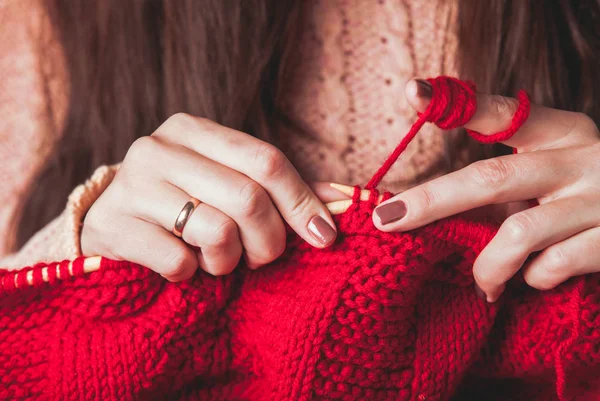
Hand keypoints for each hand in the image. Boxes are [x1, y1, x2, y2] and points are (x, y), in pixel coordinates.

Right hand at [81, 113, 336, 280]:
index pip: (267, 161)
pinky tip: (182, 266)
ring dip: (229, 261)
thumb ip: (281, 189)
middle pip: (248, 198)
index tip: (325, 237)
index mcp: (193, 130)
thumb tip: (346, 199)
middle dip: (269, 242)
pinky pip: (179, 262)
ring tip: (216, 259)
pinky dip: (192, 274)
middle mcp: (158, 148)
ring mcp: (130, 186)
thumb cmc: (182, 205)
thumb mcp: (227, 185)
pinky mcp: (112, 226)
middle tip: (263, 258)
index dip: (302, 202)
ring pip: (217, 231)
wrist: (111, 225)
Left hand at [373, 79, 599, 301]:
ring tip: (482, 283)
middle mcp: (580, 158)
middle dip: (431, 202)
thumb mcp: (548, 174)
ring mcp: (599, 199)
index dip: (456, 104)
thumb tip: (423, 210)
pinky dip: (533, 279)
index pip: (502, 112)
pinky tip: (534, 279)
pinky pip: (552, 267)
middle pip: (490, 178)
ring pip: (518, 233)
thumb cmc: (580, 196)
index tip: (413, 90)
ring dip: (488, 266)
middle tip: (387, 219)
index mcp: (559, 132)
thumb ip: (501, 186)